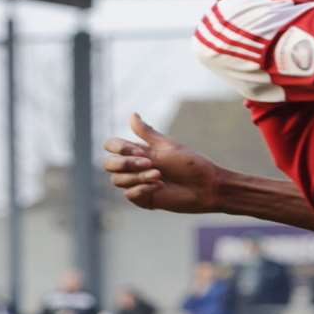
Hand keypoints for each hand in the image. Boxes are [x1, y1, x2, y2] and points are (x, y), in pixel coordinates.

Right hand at [102, 114, 223, 214]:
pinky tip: (160, 187)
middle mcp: (134, 167)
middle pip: (109, 164)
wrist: (205, 187)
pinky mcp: (142, 199)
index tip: (141, 152)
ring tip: (159, 176)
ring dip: (138, 177)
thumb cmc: (189, 164)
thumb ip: (146, 133)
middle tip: (149, 164)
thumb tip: (132, 114)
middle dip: (126, 164)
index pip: (111, 146)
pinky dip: (143, 189)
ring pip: (118, 180)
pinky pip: (129, 194)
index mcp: (138, 151)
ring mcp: (137, 183)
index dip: (119, 149)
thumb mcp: (167, 145)